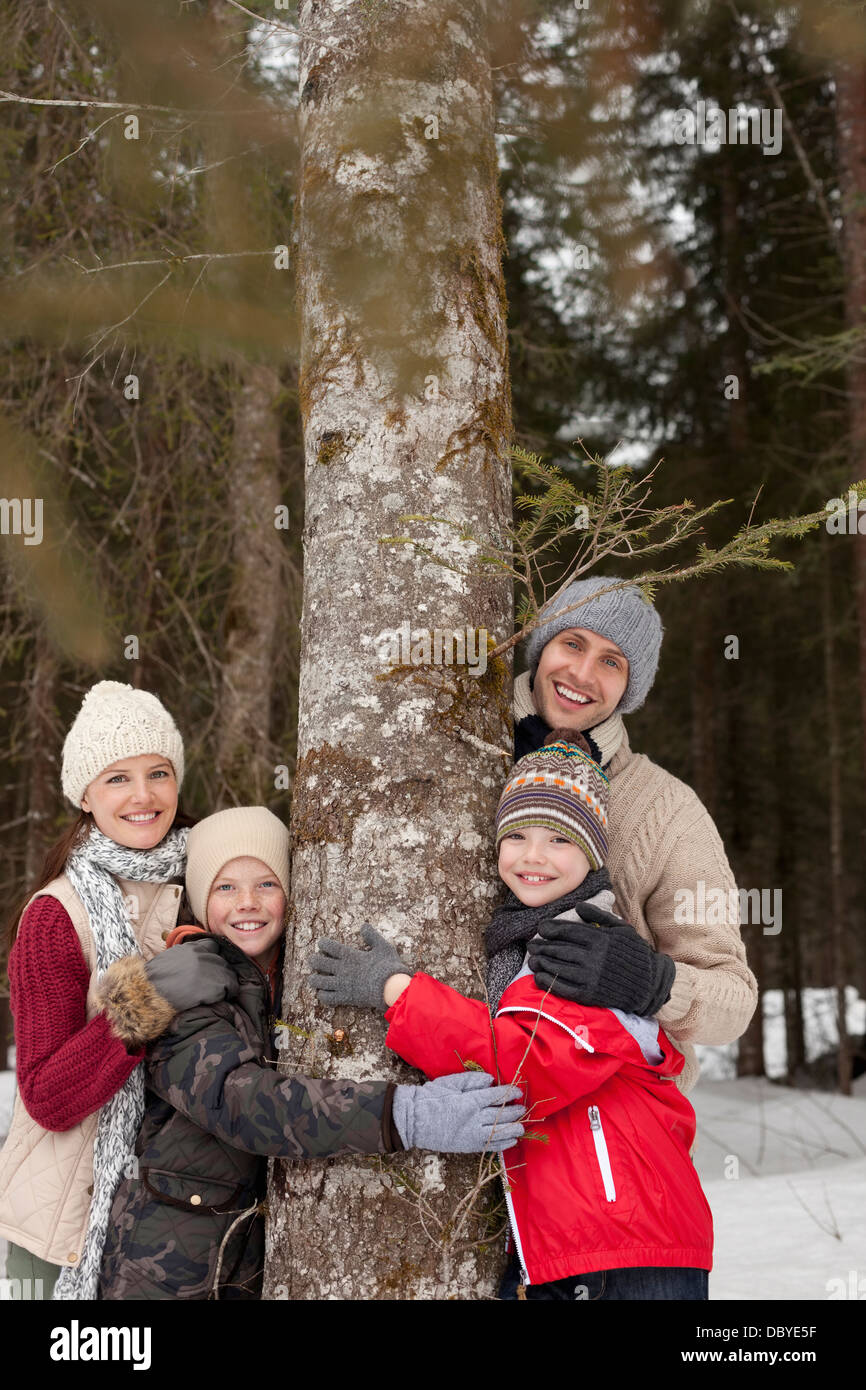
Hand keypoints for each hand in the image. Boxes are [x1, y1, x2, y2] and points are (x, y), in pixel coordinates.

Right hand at [144, 938, 238, 1012]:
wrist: (147, 996)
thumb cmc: (153, 983)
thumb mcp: (168, 960)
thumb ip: (183, 957)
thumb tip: (191, 962)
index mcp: (190, 948)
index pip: (213, 945)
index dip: (214, 956)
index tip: (212, 966)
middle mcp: (202, 955)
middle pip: (222, 960)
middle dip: (220, 971)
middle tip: (216, 982)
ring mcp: (208, 969)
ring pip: (229, 973)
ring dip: (225, 982)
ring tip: (219, 992)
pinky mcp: (214, 985)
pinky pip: (230, 986)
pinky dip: (228, 992)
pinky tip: (221, 998)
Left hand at [308, 924, 411, 1011]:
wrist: (391, 988)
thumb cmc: (389, 967)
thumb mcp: (383, 947)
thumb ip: (373, 936)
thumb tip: (364, 925)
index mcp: (350, 955)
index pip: (329, 946)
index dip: (322, 944)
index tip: (321, 944)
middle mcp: (342, 969)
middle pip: (319, 963)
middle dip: (313, 960)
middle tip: (312, 960)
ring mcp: (342, 984)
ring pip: (319, 981)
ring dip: (314, 979)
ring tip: (313, 979)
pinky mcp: (345, 997)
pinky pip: (327, 998)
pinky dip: (322, 996)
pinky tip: (323, 994)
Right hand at [392, 1072, 524, 1153]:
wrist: (413, 1119)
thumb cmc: (431, 1097)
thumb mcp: (450, 1082)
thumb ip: (472, 1080)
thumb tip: (491, 1080)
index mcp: (470, 1100)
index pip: (496, 1097)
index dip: (509, 1094)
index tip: (518, 1092)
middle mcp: (474, 1119)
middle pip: (501, 1116)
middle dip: (514, 1112)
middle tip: (523, 1109)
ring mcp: (472, 1134)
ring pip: (499, 1133)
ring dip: (512, 1130)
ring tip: (521, 1127)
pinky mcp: (468, 1146)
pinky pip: (490, 1146)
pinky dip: (502, 1144)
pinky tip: (510, 1141)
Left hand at [526, 901, 675, 1015]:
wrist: (649, 983)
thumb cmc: (634, 953)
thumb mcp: (621, 929)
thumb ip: (599, 916)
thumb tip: (578, 907)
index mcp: (600, 939)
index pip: (568, 931)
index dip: (551, 929)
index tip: (541, 928)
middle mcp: (594, 957)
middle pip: (559, 949)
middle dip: (541, 946)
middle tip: (531, 944)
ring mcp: (591, 977)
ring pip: (557, 967)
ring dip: (541, 963)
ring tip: (532, 960)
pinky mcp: (589, 994)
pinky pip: (563, 987)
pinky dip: (548, 982)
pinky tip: (540, 977)